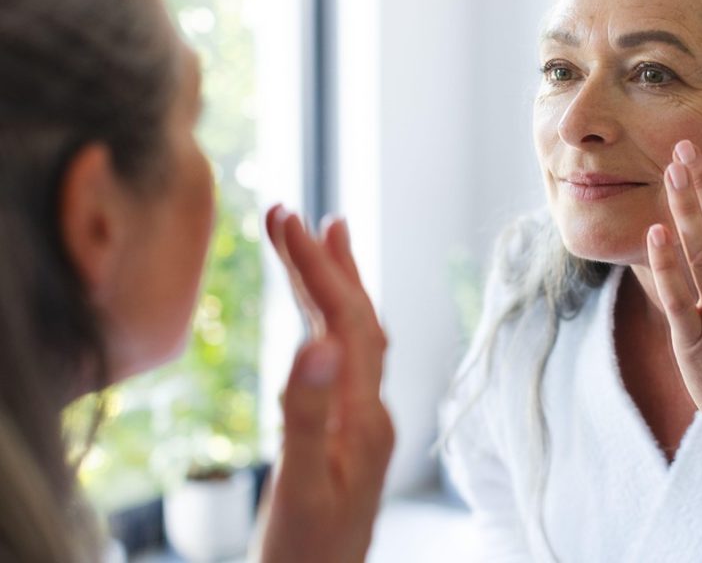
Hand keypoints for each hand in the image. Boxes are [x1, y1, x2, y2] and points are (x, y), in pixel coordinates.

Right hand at [258, 205, 393, 562]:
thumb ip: (307, 413)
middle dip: (327, 263)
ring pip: (355, 338)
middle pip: (357, 319)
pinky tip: (320, 315)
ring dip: (337, 285)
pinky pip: (345, 362)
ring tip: (323, 237)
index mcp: (365, 416)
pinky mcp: (349, 434)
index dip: (318, 269)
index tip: (287, 221)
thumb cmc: (308, 554)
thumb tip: (318, 339)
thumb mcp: (302, 484)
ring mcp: (363, 422)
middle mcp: (372, 411)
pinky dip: (332, 324)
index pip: (347, 322)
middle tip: (296, 213)